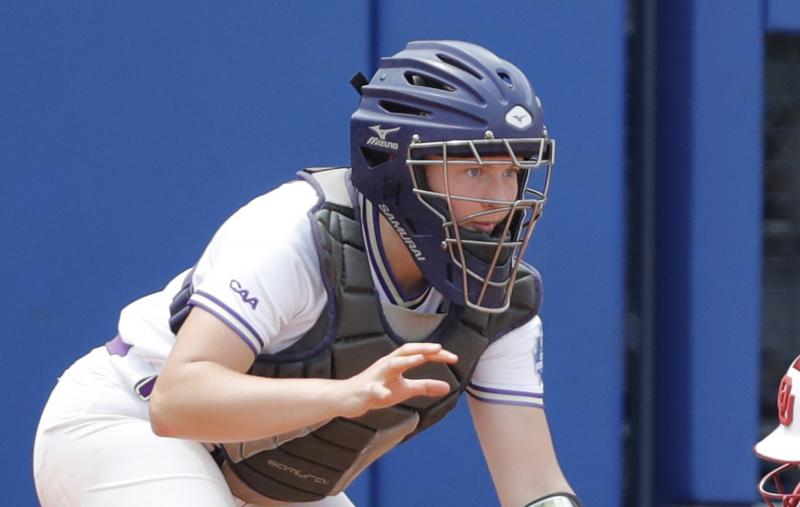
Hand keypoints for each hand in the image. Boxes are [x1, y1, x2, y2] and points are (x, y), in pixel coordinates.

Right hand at [338, 343, 457, 417]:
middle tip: (439, 348)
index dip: (435, 354)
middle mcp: (386, 365)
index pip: (418, 353)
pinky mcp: (365, 390)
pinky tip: (387, 395)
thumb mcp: (404, 390)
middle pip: (405, 352)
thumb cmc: (377, 390)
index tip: (453, 358)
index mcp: (396, 363)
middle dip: (422, 348)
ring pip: (389, 365)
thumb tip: (448, 387)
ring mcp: (375, 377)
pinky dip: (380, 391)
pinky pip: (373, 390)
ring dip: (405, 361)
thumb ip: (424, 386)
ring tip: (420, 359)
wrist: (346, 397)